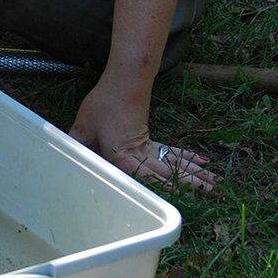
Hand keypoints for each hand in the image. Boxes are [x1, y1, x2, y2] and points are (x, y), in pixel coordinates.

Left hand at [69, 86, 217, 192]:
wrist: (124, 80)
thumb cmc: (103, 103)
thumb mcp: (83, 125)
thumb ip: (76, 144)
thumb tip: (62, 155)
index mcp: (122, 151)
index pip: (139, 174)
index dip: (156, 186)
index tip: (174, 197)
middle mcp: (140, 151)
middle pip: (167, 171)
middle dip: (189, 183)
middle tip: (210, 192)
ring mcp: (149, 145)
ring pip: (175, 163)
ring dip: (195, 173)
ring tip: (215, 183)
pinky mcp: (151, 140)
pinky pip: (173, 153)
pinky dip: (188, 159)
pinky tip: (204, 163)